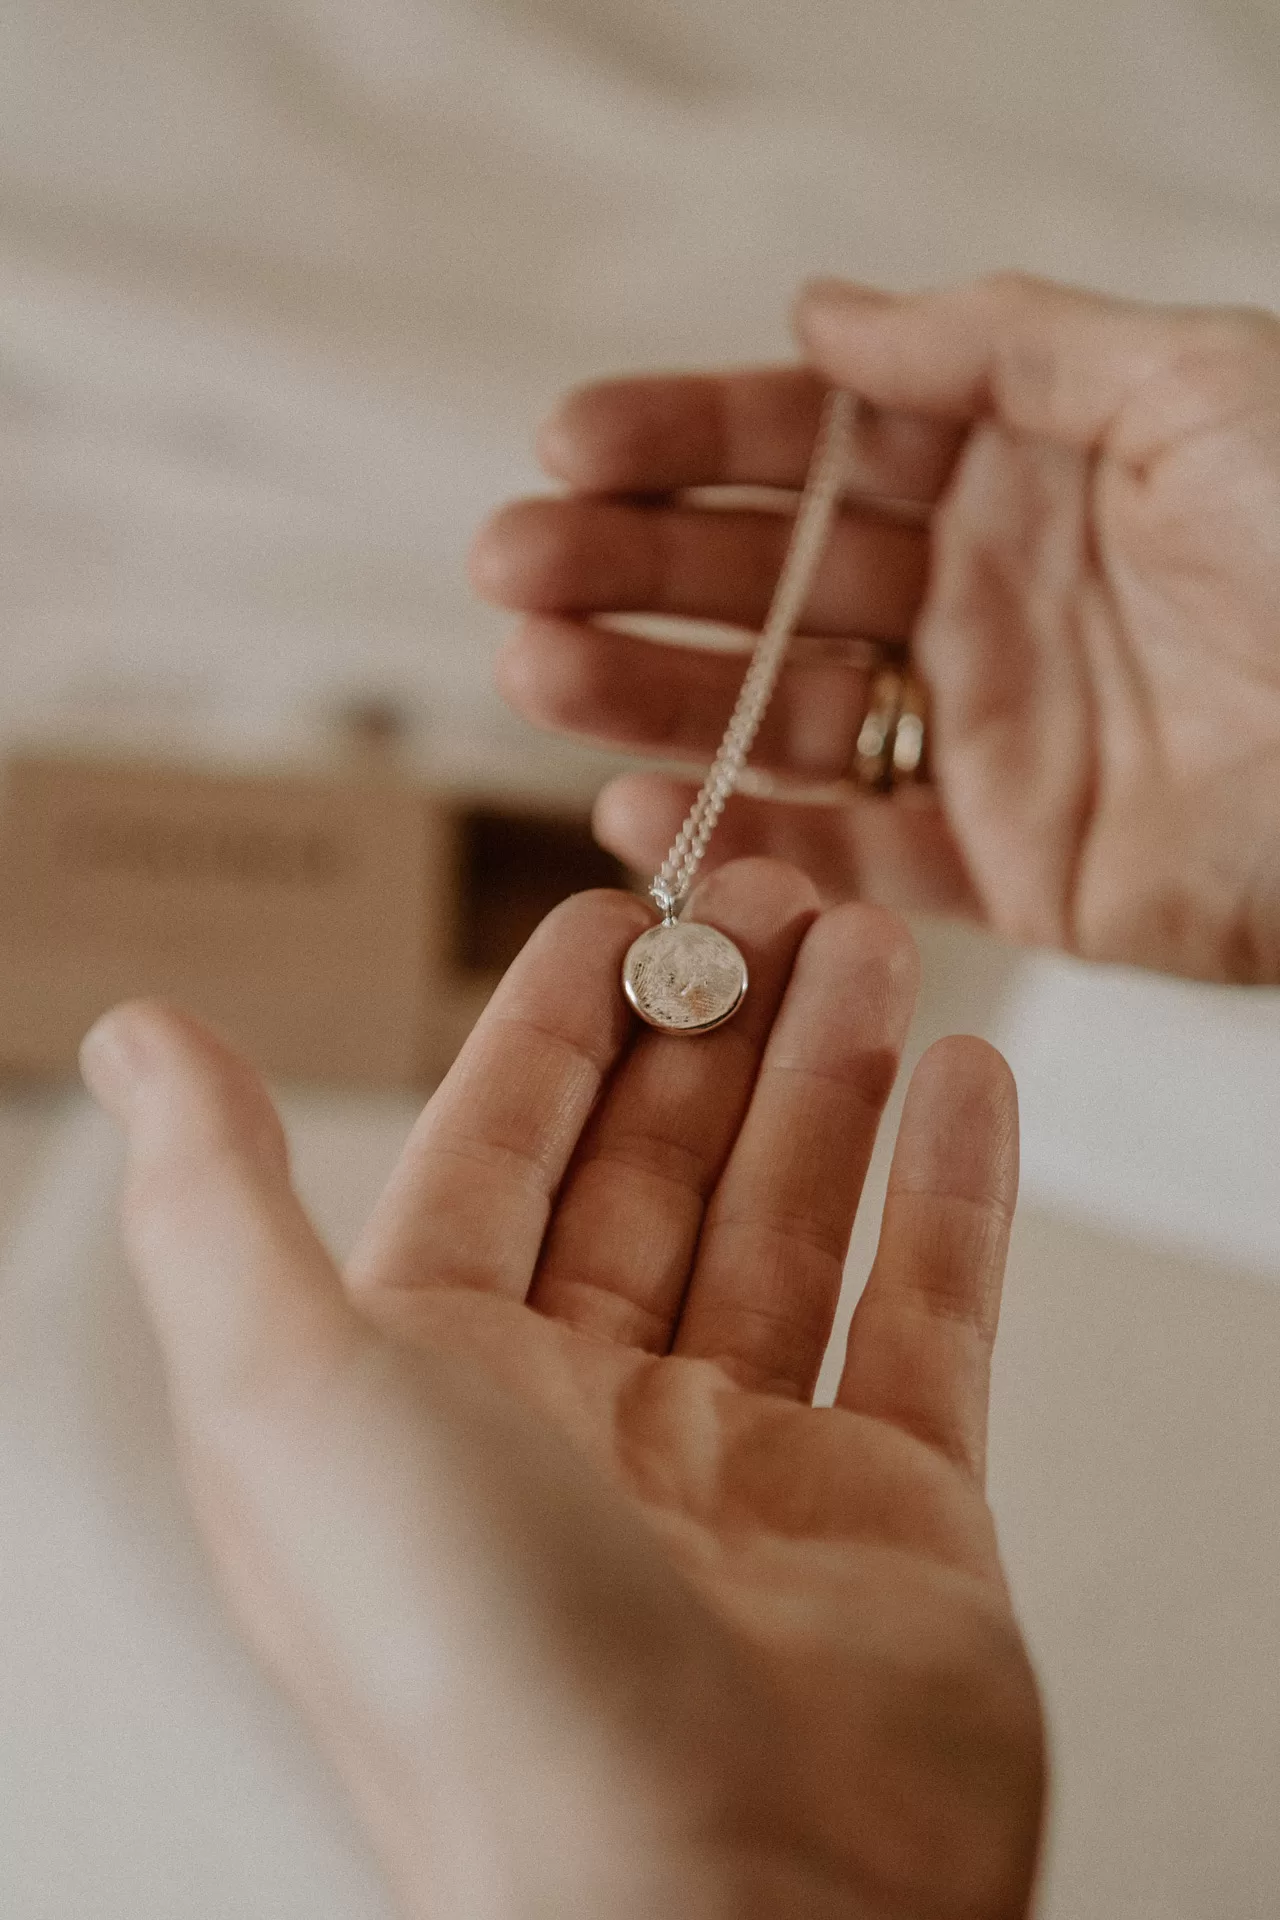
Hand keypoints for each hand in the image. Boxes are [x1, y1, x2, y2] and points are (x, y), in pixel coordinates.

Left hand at [82, 860, 1043, 1919]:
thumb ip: (216, 1206)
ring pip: (792, 1221)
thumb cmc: (479, 1683)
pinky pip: (927, 1317)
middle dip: (716, 1025)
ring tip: (874, 950)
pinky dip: (951, 1196)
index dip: (559, 1021)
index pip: (500, 1150)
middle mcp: (584, 1421)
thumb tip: (138, 1044)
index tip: (620, 907)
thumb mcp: (296, 1400)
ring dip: (833, 1080)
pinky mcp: (891, 1514)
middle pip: (658, 1169)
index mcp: (432, 1386)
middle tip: (779, 899)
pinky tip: (964, 1084)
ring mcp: (744, 1466)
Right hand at [472, 273, 1279, 981]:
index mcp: (1022, 467)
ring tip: (536, 671)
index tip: (569, 443)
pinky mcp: (1008, 864)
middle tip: (514, 566)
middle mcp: (985, 595)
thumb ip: (999, 345)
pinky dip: (745, 841)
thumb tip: (823, 313)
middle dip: (633, 565)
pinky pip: (854, 854)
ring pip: (784, 713)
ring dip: (654, 694)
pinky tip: (640, 813)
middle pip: (772, 577)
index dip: (688, 439)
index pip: (816, 445)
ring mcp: (987, 734)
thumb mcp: (1187, 384)